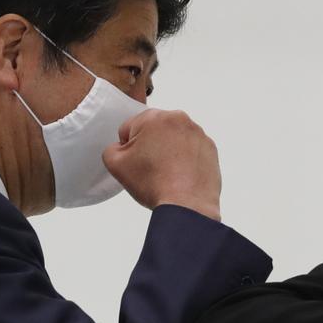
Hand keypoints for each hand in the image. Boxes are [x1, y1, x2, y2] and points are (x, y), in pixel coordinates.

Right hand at [102, 109, 221, 220]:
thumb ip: (112, 148)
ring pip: (174, 139)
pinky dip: (185, 159)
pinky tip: (181, 175)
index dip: (128, 147)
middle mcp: (179, 119)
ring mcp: (198, 133)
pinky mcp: (210, 148)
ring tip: (167, 174)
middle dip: (150, 146)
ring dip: (168, 151)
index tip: (136, 162)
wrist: (187, 205)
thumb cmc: (154, 183)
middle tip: (150, 169)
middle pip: (154, 130)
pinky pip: (191, 150)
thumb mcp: (116, 164)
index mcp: (154, 117)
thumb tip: (122, 147)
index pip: (130, 128)